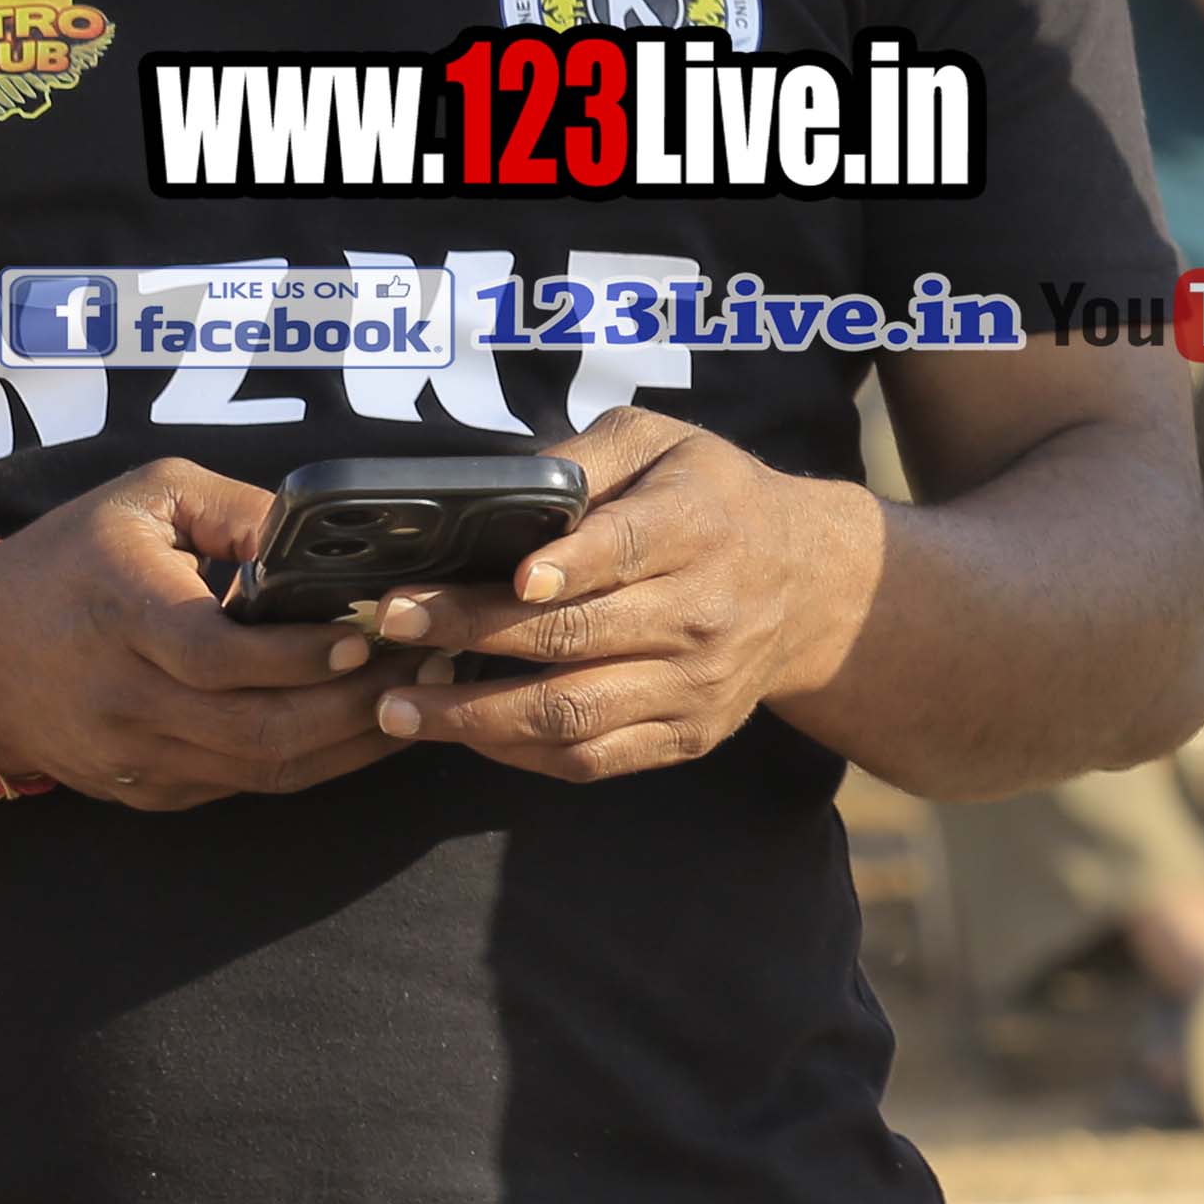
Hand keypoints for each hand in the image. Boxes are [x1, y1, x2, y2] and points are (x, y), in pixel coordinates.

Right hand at [0, 462, 407, 808]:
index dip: (298, 656)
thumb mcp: (146, 500)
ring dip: (354, 739)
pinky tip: (365, 728)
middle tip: (428, 665)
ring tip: (418, 694)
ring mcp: (132, 753)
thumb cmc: (71, 560)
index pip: (216, 656)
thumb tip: (325, 533)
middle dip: (357, 703)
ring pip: (260, 767)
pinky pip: (244, 787)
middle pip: (254, 727)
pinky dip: (316, 763)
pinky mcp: (145, 788)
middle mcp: (123, 696)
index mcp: (123, 615)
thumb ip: (238, 509)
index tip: (364, 636)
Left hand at [359, 412, 884, 785]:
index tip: (513, 578)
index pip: (632, 549)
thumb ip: (584, 458)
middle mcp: (703, 611)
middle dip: (471, 631)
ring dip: (474, 715)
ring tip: (396, 706)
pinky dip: (517, 754)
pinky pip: (591, 759)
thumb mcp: (663, 443)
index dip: (572, 566)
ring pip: (573, 712)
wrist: (812, 584)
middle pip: (576, 635)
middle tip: (391, 622)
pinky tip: (463, 734)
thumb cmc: (713, 500)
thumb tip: (494, 491)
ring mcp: (696, 683)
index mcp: (700, 526)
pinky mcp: (688, 734)